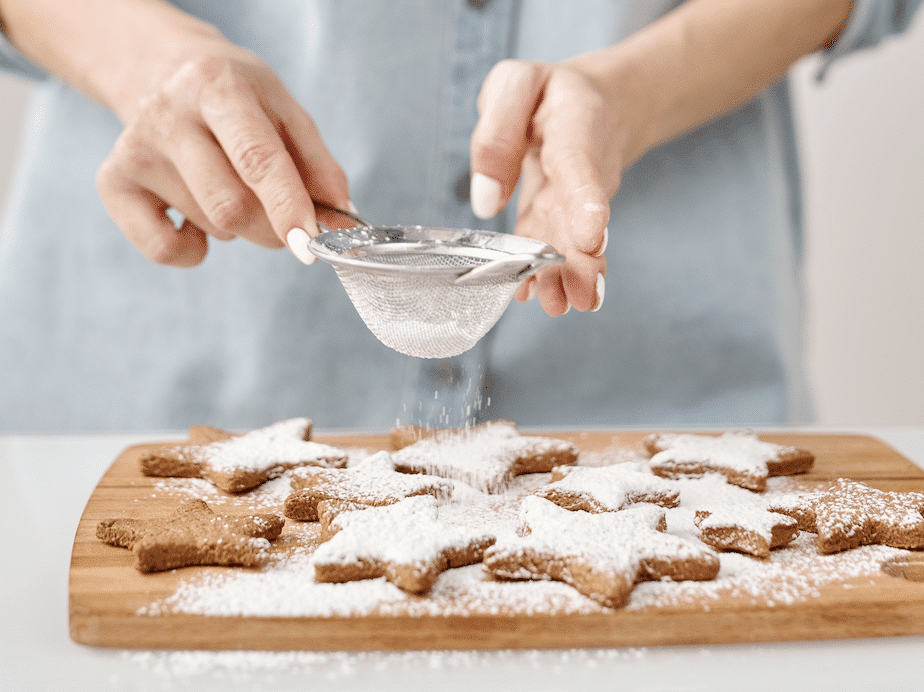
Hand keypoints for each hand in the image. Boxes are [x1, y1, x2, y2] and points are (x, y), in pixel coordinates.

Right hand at [96, 41, 349, 266]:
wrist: (164, 70)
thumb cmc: (238, 100)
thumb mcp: (286, 112)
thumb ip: (319, 166)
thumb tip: (341, 219)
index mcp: (221, 88)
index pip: (256, 158)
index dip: (287, 206)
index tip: (310, 243)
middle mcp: (170, 114)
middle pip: (230, 206)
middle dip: (271, 228)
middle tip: (283, 220)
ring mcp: (135, 149)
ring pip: (209, 226)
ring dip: (236, 227)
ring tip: (228, 187)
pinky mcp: (113, 181)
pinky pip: (163, 249)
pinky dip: (192, 250)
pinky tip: (195, 218)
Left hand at [470, 58, 624, 314]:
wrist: (593, 105)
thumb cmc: (547, 94)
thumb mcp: (514, 85)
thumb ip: (497, 132)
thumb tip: (485, 201)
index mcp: (576, 129)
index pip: (582, 169)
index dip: (588, 205)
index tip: (592, 240)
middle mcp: (583, 172)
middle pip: (582, 219)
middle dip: (582, 260)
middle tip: (583, 295)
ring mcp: (573, 202)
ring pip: (569, 242)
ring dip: (566, 277)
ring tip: (561, 306)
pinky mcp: (558, 219)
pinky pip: (552, 247)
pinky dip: (546, 274)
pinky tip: (533, 296)